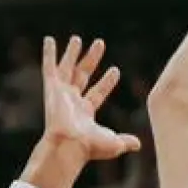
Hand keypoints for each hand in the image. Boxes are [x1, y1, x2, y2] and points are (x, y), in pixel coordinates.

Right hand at [40, 36, 140, 163]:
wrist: (69, 145)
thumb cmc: (88, 148)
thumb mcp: (113, 144)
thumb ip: (124, 141)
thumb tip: (138, 145)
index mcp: (85, 113)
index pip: (98, 93)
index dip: (107, 82)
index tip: (115, 70)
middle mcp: (72, 101)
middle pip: (83, 75)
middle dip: (91, 60)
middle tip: (100, 43)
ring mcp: (61, 94)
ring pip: (67, 69)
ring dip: (72, 54)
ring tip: (77, 39)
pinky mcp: (52, 89)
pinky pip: (49, 67)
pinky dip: (48, 54)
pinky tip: (49, 40)